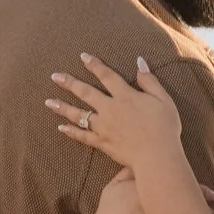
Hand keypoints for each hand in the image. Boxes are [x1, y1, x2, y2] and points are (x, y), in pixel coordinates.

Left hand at [49, 53, 183, 172]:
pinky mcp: (102, 143)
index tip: (82, 57)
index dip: (94, 65)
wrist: (157, 157)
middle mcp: (110, 109)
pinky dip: (70, 131)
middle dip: (69, 83)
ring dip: (62, 107)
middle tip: (55, 76)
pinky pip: (82, 136)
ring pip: (78, 114)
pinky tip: (60, 127)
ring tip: (48, 101)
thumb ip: (149, 80)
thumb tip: (139, 62)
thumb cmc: (165, 128)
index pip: (106, 76)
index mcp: (126, 96)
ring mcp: (104, 127)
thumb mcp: (163, 99)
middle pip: (86, 92)